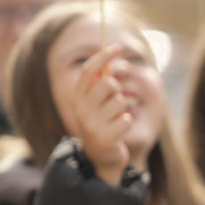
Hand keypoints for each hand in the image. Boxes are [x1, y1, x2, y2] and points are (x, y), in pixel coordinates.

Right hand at [72, 44, 131, 184]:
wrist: (102, 158)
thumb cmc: (103, 125)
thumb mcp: (99, 104)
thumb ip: (102, 84)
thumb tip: (112, 58)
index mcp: (77, 98)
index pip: (88, 71)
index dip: (103, 57)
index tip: (119, 46)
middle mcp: (81, 109)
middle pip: (108, 84)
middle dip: (117, 90)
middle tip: (114, 102)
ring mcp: (92, 125)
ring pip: (119, 102)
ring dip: (123, 110)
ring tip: (115, 121)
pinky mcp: (105, 138)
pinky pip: (127, 119)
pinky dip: (127, 123)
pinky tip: (119, 132)